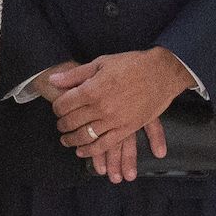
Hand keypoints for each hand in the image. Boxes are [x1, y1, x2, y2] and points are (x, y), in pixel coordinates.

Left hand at [42, 49, 190, 183]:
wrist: (161, 72)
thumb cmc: (131, 64)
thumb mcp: (101, 63)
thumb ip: (75, 74)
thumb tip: (53, 80)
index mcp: (91, 89)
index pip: (63, 105)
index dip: (57, 108)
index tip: (57, 109)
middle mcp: (100, 108)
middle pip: (72, 122)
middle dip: (62, 125)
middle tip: (60, 126)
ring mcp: (114, 120)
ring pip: (85, 136)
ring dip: (72, 140)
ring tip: (66, 141)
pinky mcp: (127, 129)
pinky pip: (105, 145)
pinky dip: (91, 151)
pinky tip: (82, 151)